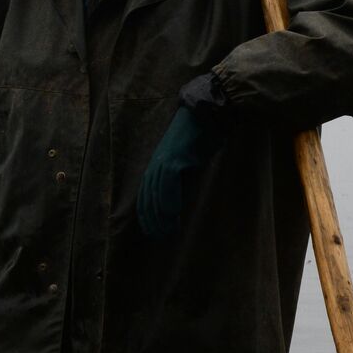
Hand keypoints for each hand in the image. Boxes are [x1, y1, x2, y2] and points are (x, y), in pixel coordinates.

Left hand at [138, 106, 214, 238]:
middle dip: (152, 219)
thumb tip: (179, 200)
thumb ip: (179, 178)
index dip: (147, 214)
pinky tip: (173, 214)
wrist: (207, 116)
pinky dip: (169, 200)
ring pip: (156, 193)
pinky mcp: (174, 158)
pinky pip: (168, 184)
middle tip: (159, 236)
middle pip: (147, 197)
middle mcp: (156, 164)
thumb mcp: (186, 162)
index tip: (152, 230)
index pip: (145, 195)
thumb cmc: (200, 138)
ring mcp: (163, 160)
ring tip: (167, 230)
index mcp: (156, 165)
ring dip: (160, 215)